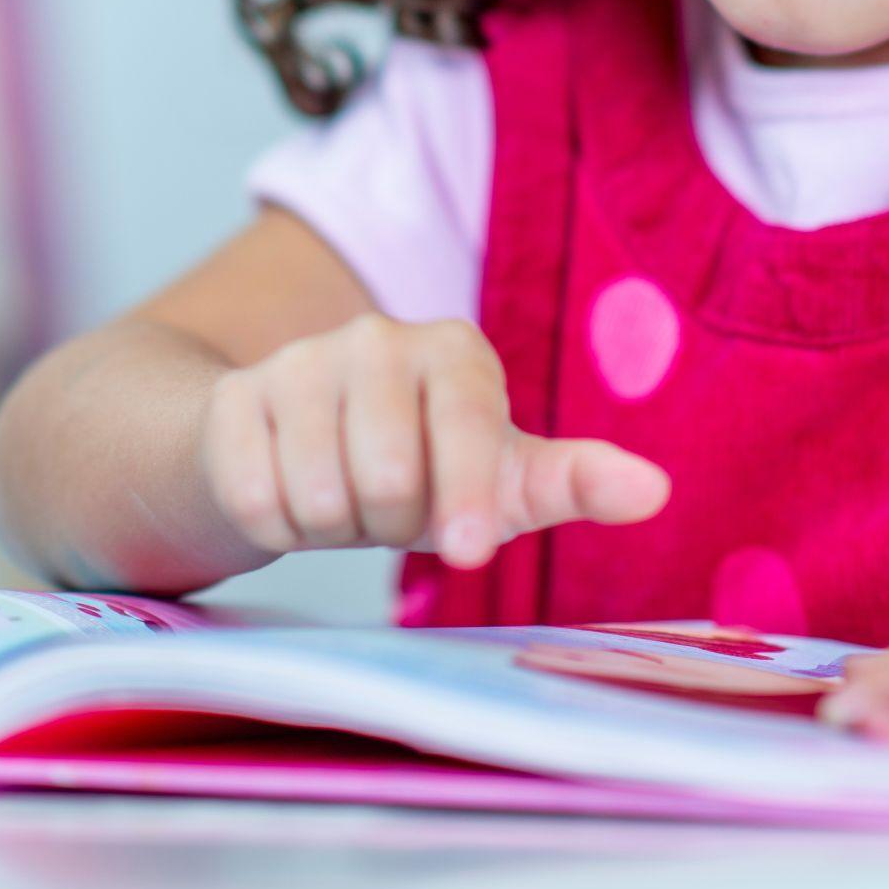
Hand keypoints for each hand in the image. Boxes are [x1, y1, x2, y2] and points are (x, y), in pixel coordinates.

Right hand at [199, 313, 669, 569]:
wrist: (289, 452)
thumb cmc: (419, 471)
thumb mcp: (497, 479)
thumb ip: (573, 481)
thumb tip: (655, 490)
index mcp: (457, 351)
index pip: (468, 423)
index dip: (468, 494)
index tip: (473, 551)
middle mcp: (377, 337)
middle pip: (388, 476)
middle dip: (390, 521)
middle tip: (391, 504)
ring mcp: (299, 359)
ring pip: (318, 493)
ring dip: (333, 526)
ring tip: (344, 499)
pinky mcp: (233, 398)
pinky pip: (255, 499)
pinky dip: (275, 525)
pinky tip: (287, 496)